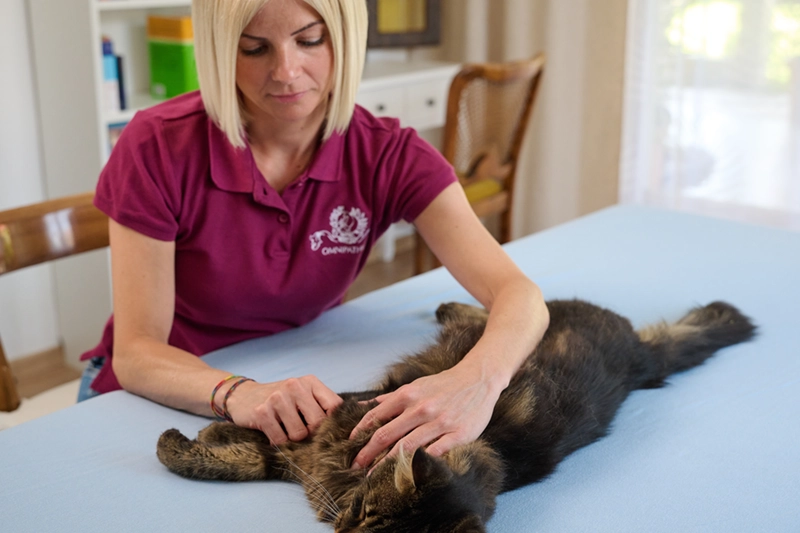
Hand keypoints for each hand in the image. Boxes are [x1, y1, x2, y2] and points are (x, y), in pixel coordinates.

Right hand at [226, 375, 341, 444]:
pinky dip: (278, 442)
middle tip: (301, 431)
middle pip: (318, 423)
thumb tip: (368, 408)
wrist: (243, 396)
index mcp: (310, 382)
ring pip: (299, 434)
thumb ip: (329, 403)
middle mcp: (294, 386)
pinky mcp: (261, 412)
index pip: (334, 407)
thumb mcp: (306, 394)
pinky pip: (280, 439)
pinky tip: (273, 432)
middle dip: (312, 434)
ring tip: (286, 429)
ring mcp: (277, 398)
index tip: (327, 432)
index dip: (333, 424)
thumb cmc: (283, 399)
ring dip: (293, 439)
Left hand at [348, 365, 500, 469]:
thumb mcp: (417, 385)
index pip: (376, 416)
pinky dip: (419, 464)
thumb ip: (392, 398)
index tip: (350, 446)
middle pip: (386, 434)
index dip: (360, 433)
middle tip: (355, 467)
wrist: (478, 379)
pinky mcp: (457, 434)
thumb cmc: (445, 384)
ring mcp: (439, 422)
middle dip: (367, 453)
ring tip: (374, 476)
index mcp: (408, 395)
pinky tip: (407, 474)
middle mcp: (421, 408)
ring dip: (387, 464)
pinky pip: (434, 453)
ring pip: (406, 447)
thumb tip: (367, 405)